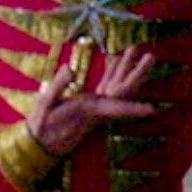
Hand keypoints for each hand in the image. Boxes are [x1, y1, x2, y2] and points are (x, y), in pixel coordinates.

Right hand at [26, 41, 158, 157]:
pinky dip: (112, 72)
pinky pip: (108, 86)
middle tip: (152, 55)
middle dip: (138, 74)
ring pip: (117, 87)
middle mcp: (98, 109)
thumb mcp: (45, 105)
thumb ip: (58, 85)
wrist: (39, 143)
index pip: (115, 108)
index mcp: (89, 110)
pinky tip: (114, 58)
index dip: (133, 109)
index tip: (152, 110)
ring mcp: (96, 107)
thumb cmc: (41, 125)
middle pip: (124, 92)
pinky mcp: (91, 104)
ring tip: (134, 48)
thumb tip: (70, 68)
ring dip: (126, 68)